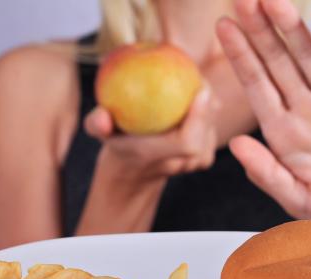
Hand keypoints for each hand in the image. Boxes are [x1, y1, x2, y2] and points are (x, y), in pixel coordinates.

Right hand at [85, 86, 218, 182]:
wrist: (134, 170)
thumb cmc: (115, 142)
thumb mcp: (100, 133)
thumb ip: (97, 124)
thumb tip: (101, 116)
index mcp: (156, 157)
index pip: (187, 143)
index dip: (200, 118)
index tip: (201, 90)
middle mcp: (179, 163)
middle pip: (205, 133)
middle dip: (208, 103)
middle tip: (199, 77)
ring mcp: (194, 164)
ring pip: (211, 130)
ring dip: (209, 105)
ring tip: (199, 81)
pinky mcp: (204, 159)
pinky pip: (212, 131)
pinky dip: (209, 112)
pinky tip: (202, 92)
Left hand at [217, 0, 310, 225]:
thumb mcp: (297, 198)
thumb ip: (266, 172)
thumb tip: (234, 145)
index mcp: (283, 133)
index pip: (256, 86)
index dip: (240, 56)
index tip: (223, 26)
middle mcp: (306, 112)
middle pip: (278, 63)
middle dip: (259, 31)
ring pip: (309, 58)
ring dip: (291, 28)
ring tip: (272, 0)